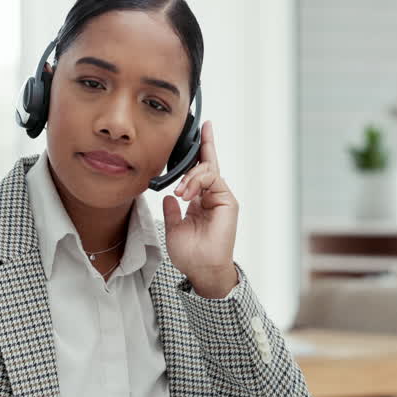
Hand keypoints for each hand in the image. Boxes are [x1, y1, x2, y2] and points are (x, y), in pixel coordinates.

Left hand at [162, 121, 238, 297]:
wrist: (202, 270)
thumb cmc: (190, 254)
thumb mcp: (173, 228)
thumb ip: (172, 211)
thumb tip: (168, 196)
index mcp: (200, 201)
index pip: (199, 172)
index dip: (200, 152)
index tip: (200, 131)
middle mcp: (212, 196)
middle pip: (209, 163)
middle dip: (206, 143)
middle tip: (203, 127)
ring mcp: (221, 197)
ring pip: (208, 170)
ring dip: (190, 176)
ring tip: (180, 192)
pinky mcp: (228, 201)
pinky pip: (213, 179)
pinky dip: (197, 182)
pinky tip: (186, 193)